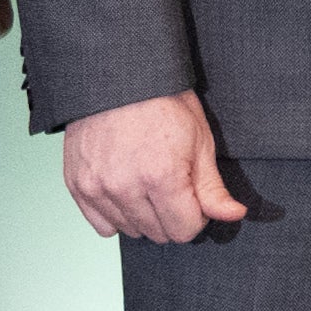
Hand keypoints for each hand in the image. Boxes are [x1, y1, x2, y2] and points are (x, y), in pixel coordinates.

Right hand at [62, 89, 251, 241]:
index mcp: (160, 177)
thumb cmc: (162, 102)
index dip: (196, 215)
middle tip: (171, 183)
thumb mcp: (199, 140)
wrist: (118, 76)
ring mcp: (97, 187)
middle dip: (172, 215)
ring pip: (130, 230)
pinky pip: (102, 224)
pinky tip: (126, 190)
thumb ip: (212, 188)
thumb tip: (233, 215)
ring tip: (147, 181)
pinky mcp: (77, 184)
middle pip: (158, 233)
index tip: (194, 195)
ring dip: (144, 216)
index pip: (184, 231)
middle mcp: (125, 187)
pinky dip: (116, 214)